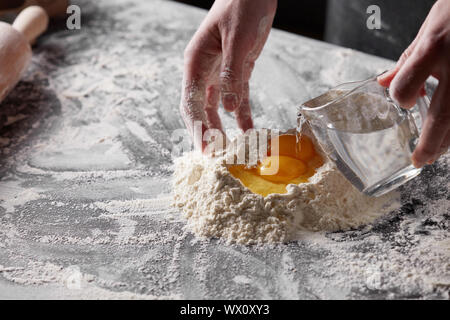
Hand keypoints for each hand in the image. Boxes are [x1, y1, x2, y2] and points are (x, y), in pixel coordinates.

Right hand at [180, 0, 276, 149]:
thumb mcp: (238, 39)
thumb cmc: (242, 4)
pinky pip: (237, 97)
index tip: (205, 149)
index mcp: (196, 61)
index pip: (191, 102)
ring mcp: (219, 72)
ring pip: (217, 107)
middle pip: (201, 109)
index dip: (197, 127)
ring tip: (230, 150)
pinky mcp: (237, 71)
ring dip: (222, 128)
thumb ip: (232, 74)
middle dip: (207, 133)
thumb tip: (227, 109)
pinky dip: (242, 114)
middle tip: (215, 157)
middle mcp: (203, 70)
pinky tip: (248, 130)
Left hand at [378, 0, 449, 167]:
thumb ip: (408, 60)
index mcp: (433, 49)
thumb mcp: (429, 28)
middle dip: (431, 143)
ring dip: (449, 140)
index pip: (405, 88)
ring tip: (437, 152)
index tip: (403, 101)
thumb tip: (384, 82)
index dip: (400, 98)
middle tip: (420, 161)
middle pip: (443, 116)